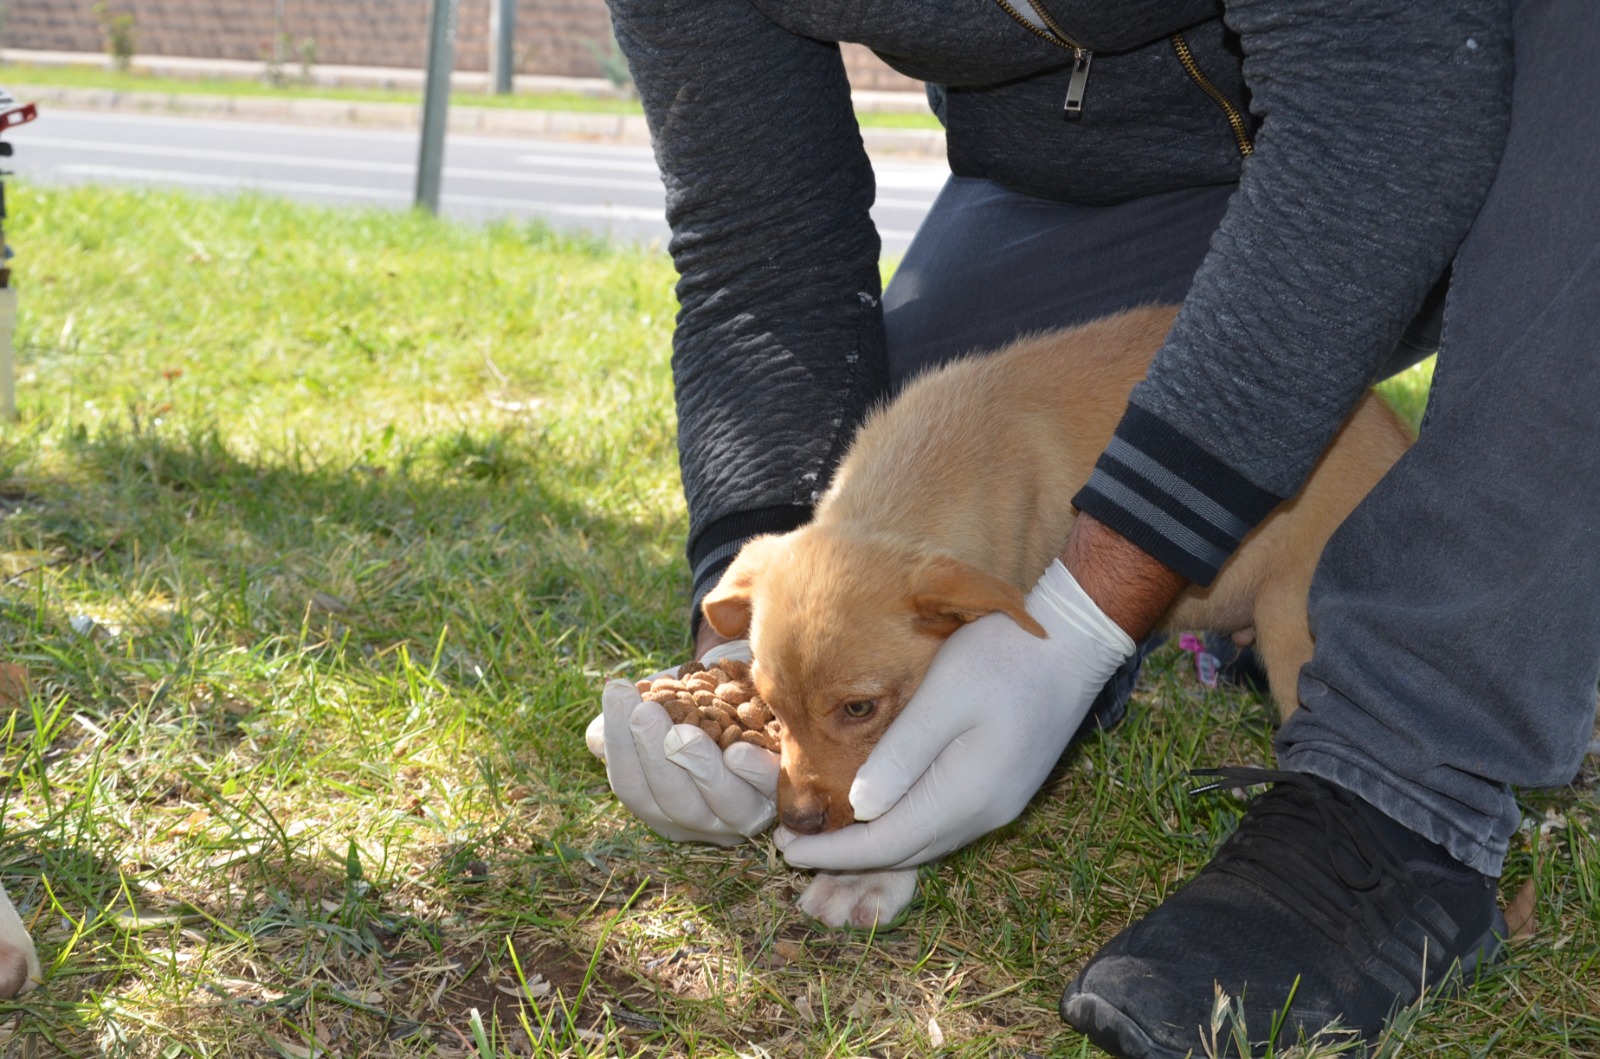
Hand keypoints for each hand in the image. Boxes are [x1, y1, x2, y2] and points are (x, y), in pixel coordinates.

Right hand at [586, 640, 778, 844]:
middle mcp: (703, 818)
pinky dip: (752, 773)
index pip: (633, 787)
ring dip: (700, 770)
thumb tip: (598, 736)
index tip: (618, 694)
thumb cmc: (695, 697)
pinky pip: (769, 792)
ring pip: (721, 805)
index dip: (620, 743)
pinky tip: (737, 751)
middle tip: (645, 713)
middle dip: (655, 756)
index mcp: (663, 802)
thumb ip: (625, 721)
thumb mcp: (658, 704)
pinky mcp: (783, 794)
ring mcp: (746, 811)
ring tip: (683, 733)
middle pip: (673, 803)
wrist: (749, 681)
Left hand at [775, 560, 1133, 869]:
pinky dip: (903, 826)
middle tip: (791, 848)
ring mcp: (996, 804)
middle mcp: (983, 813)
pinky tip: (877, 809)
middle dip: (846, 856)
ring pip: (924, 841)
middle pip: (904, 852)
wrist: (1073, 643)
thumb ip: (901, 754)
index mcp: (964, 794)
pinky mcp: (1001, 789)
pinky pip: (942, 823)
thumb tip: (859, 807)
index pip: (885, 843)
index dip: (832, 852)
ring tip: (826, 835)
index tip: (784, 848)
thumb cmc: (1002, 657)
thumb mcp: (942, 697)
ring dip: (875, 845)